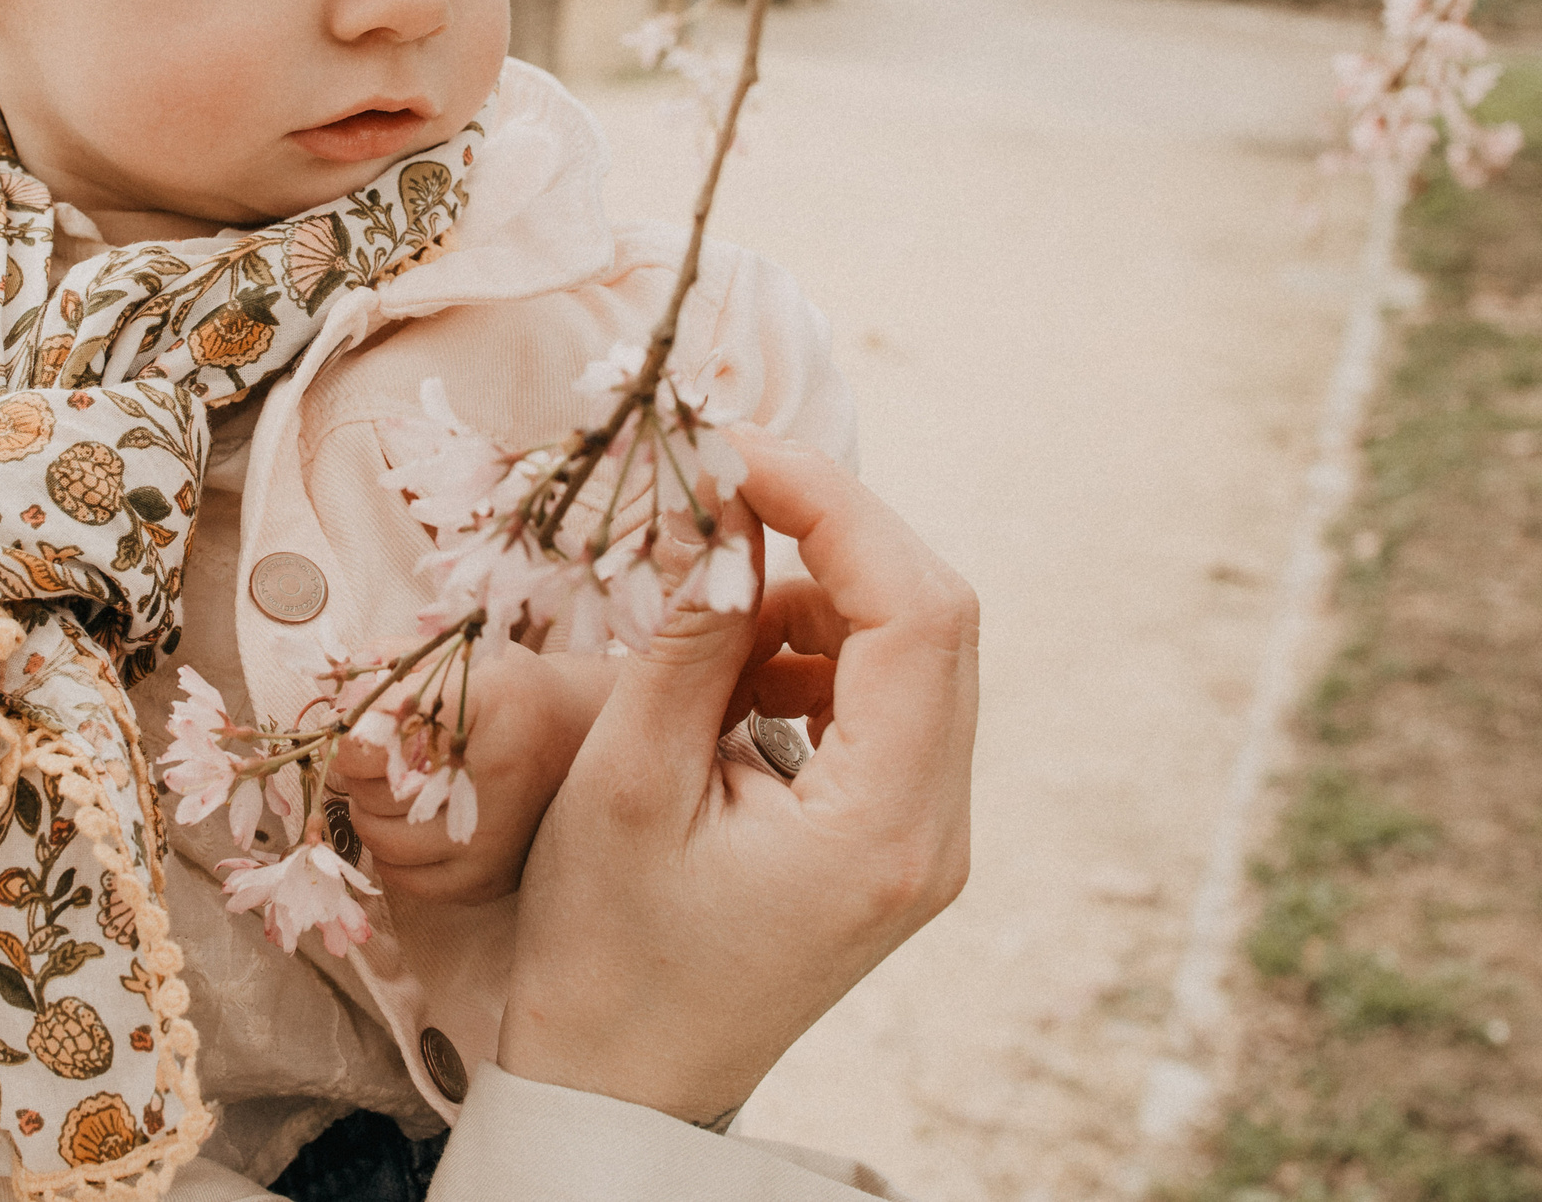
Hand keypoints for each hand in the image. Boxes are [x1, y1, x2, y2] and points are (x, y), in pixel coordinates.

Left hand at [329, 644, 615, 904]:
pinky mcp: (489, 879)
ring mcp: (493, 839)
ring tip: (394, 785)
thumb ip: (387, 664)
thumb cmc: (504, 690)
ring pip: (379, 837)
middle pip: (370, 788)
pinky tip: (412, 821)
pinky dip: (391, 851)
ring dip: (369, 810)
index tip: (362, 721)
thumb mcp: (454, 655)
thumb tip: (333, 706)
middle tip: (382, 753)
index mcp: (485, 705)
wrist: (576, 737)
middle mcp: (495, 779)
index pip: (375, 733)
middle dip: (361, 769)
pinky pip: (404, 878)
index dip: (352, 729)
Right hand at [495, 438, 978, 1124]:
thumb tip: (727, 513)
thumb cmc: (604, 953)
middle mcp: (937, 831)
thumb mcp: (627, 783)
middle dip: (835, 532)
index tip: (737, 455)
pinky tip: (736, 666)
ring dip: (822, 594)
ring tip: (712, 599)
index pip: (919, 614)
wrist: (619, 1087)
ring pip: (916, 656)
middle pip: (937, 622)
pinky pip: (885, 705)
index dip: (838, 508)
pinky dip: (816, 653)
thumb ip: (692, 639)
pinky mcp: (893, 838)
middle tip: (725, 487)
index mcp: (886, 827)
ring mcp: (925, 838)